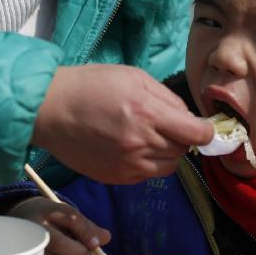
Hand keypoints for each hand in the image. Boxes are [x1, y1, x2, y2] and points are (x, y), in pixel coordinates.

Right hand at [6, 197, 110, 254]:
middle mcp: (34, 232)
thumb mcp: (65, 213)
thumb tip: (106, 238)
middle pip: (62, 248)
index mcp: (45, 213)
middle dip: (79, 254)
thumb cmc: (47, 216)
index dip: (86, 234)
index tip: (95, 244)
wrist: (18, 219)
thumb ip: (85, 226)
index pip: (70, 221)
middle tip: (82, 252)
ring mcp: (28, 251)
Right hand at [32, 65, 213, 183]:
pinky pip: (147, 176)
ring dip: (167, 153)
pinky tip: (132, 147)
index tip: (204, 128)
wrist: (50, 109)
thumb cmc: (90, 86)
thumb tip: (188, 118)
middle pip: (183, 150)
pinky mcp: (115, 177)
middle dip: (182, 138)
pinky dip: (148, 164)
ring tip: (149, 137)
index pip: (196, 133)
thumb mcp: (134, 77)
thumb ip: (167, 98)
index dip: (206, 131)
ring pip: (168, 166)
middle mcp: (140, 142)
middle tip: (167, 126)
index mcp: (147, 113)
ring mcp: (127, 164)